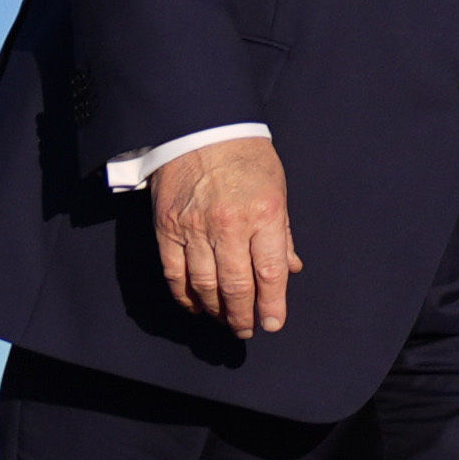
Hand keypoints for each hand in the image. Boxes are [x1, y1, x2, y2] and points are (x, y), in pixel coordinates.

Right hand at [152, 134, 298, 337]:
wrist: (201, 129)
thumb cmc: (247, 158)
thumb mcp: (277, 190)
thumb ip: (282, 233)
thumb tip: (291, 269)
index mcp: (264, 214)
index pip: (270, 272)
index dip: (272, 304)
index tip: (273, 323)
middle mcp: (229, 225)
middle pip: (237, 285)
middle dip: (243, 315)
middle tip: (246, 330)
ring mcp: (194, 228)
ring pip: (204, 285)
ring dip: (216, 309)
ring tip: (225, 320)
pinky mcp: (167, 228)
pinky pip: (174, 273)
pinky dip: (184, 295)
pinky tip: (196, 305)